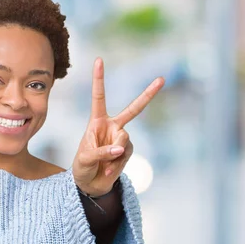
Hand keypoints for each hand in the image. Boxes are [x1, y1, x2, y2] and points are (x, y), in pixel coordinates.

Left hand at [72, 57, 164, 196]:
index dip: (99, 79)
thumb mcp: (85, 158)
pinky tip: (109, 170)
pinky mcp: (127, 152)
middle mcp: (112, 126)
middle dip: (148, 95)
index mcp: (97, 121)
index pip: (99, 96)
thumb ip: (101, 152)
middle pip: (133, 109)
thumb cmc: (82, 167)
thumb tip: (120, 148)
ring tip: (104, 164)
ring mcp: (122, 139)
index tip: (99, 59)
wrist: (90, 184)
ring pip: (124, 138)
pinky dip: (116, 163)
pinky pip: (125, 154)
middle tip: (162, 79)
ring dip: (114, 152)